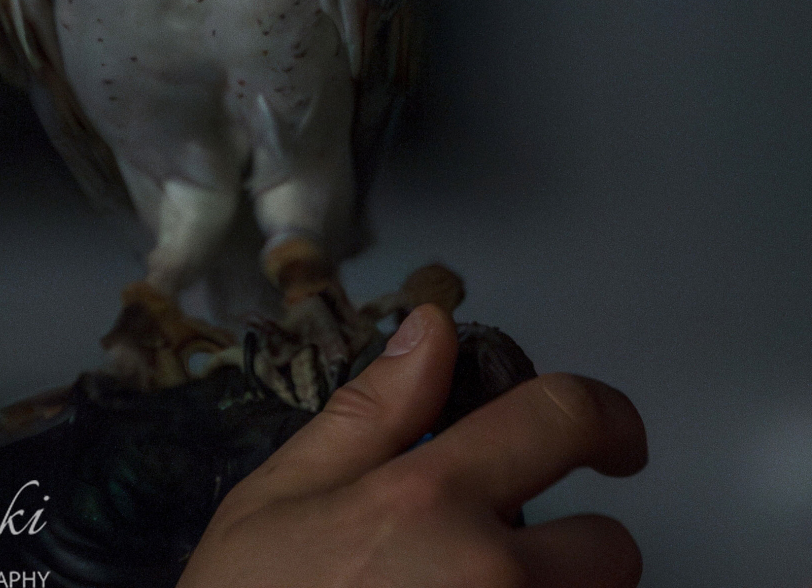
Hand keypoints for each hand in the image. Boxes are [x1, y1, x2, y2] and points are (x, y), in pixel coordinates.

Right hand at [178, 304, 645, 586]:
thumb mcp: (280, 494)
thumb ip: (369, 411)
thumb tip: (431, 328)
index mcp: (426, 500)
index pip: (561, 419)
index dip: (605, 415)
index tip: (609, 438)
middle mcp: (487, 574)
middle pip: (610, 550)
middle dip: (567, 551)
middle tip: (494, 564)